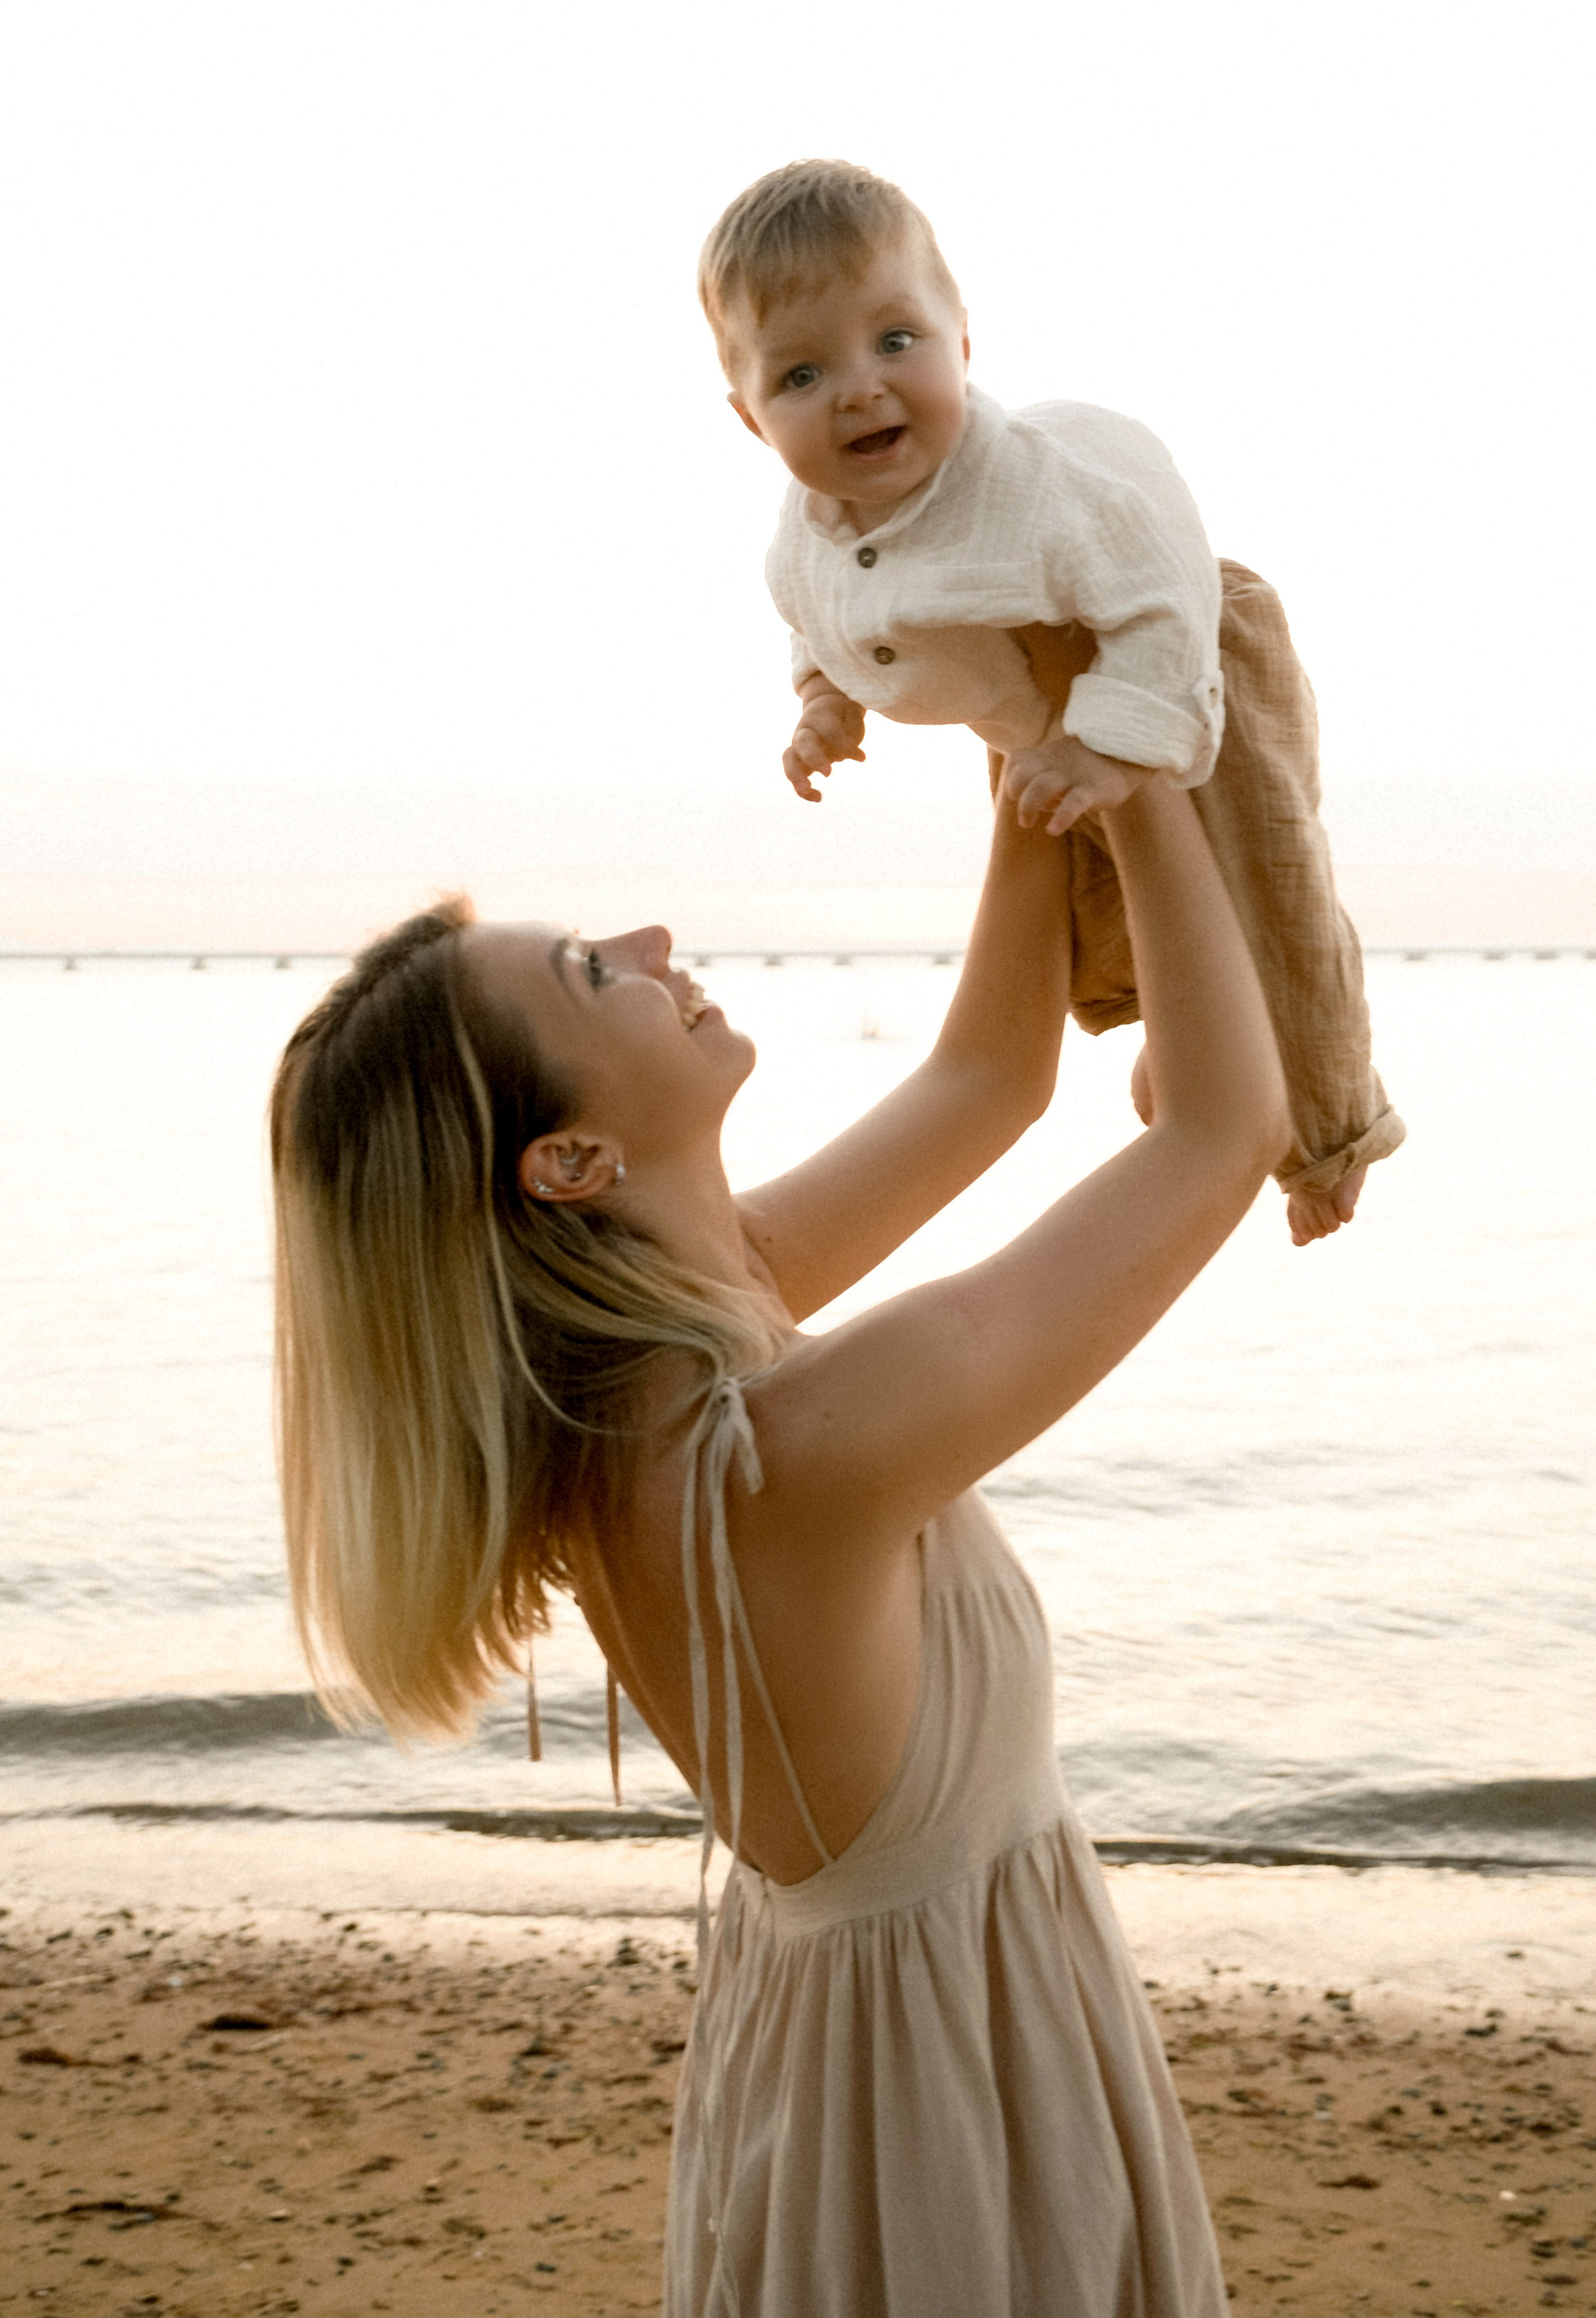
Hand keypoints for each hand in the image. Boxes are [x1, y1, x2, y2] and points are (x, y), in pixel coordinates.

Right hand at [784, 690, 865, 801]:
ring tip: (809, 790)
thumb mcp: (852, 718)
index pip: (828, 730)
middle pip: (802, 742)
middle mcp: (805, 730)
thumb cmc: (843, 714)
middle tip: (828, 773)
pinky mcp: (800, 761)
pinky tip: (818, 798)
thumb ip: (851, 735)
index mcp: (819, 715)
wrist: (826, 707)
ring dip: (797, 776)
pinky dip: (803, 790)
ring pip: (789, 759)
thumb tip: (858, 758)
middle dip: (813, 758)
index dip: (844, 744)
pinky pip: (794, 777)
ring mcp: (799, 746)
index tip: (861, 758)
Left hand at [1002, 732, 1155, 834]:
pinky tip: (1053, 830)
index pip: (1016, 762)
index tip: (1025, 794)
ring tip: (1029, 823)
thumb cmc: (1086, 765)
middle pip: (1022, 775)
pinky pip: (1073, 803)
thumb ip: (1040, 777)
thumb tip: (1029, 808)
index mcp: (1047, 755)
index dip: (1014, 781)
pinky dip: (1061, 818)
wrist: (1127, 755)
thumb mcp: (1059, 763)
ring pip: (1041, 787)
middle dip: (1016, 797)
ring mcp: (1073, 776)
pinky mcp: (1092, 790)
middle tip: (1026, 819)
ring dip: (1029, 807)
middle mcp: (1056, 763)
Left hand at [1286, 1165, 1366, 1246]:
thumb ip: (1300, 1220)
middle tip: (1329, 1206)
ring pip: (1331, 1228)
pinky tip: (1345, 1198)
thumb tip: (1297, 1243)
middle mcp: (1306, 1198)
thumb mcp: (1307, 1191)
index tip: (1315, 1214)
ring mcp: (1324, 1196)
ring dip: (1336, 1219)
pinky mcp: (1344, 1194)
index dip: (1306, 1227)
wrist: (1342, 1139)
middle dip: (1323, 1225)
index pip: (1296, 1224)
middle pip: (1316, 1232)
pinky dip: (1346, 1213)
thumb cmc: (1322, 1166)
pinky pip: (1345, 1218)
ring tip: (1337, 1200)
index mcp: (1295, 1194)